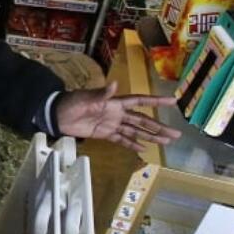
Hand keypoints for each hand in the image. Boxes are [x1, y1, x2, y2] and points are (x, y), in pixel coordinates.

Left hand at [55, 81, 181, 153]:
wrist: (56, 115)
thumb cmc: (71, 102)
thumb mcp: (86, 97)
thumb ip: (101, 94)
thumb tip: (114, 84)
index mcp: (115, 103)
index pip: (140, 101)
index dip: (156, 101)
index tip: (173, 101)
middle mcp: (117, 113)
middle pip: (143, 120)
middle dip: (159, 126)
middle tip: (177, 134)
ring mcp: (112, 124)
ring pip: (135, 131)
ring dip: (151, 136)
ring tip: (167, 142)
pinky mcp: (104, 134)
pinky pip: (121, 140)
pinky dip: (132, 144)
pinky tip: (144, 149)